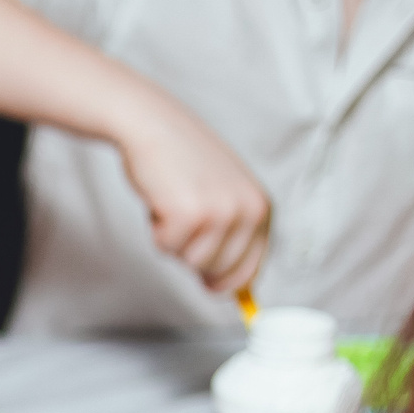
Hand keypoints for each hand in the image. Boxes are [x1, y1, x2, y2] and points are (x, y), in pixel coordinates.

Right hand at [114, 99, 269, 294]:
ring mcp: (220, 212)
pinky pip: (166, 249)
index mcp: (260, 206)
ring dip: (174, 240)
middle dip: (193, 255)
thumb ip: (232, 234)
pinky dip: (156, 231)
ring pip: (192, 263)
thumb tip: (227, 287)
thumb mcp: (222, 194)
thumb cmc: (182, 159)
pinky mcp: (190, 214)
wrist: (153, 125)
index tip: (211, 286)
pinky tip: (161, 201)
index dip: (226, 281)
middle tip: (184, 220)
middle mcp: (247, 210)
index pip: (250, 268)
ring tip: (174, 205)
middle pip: (218, 271)